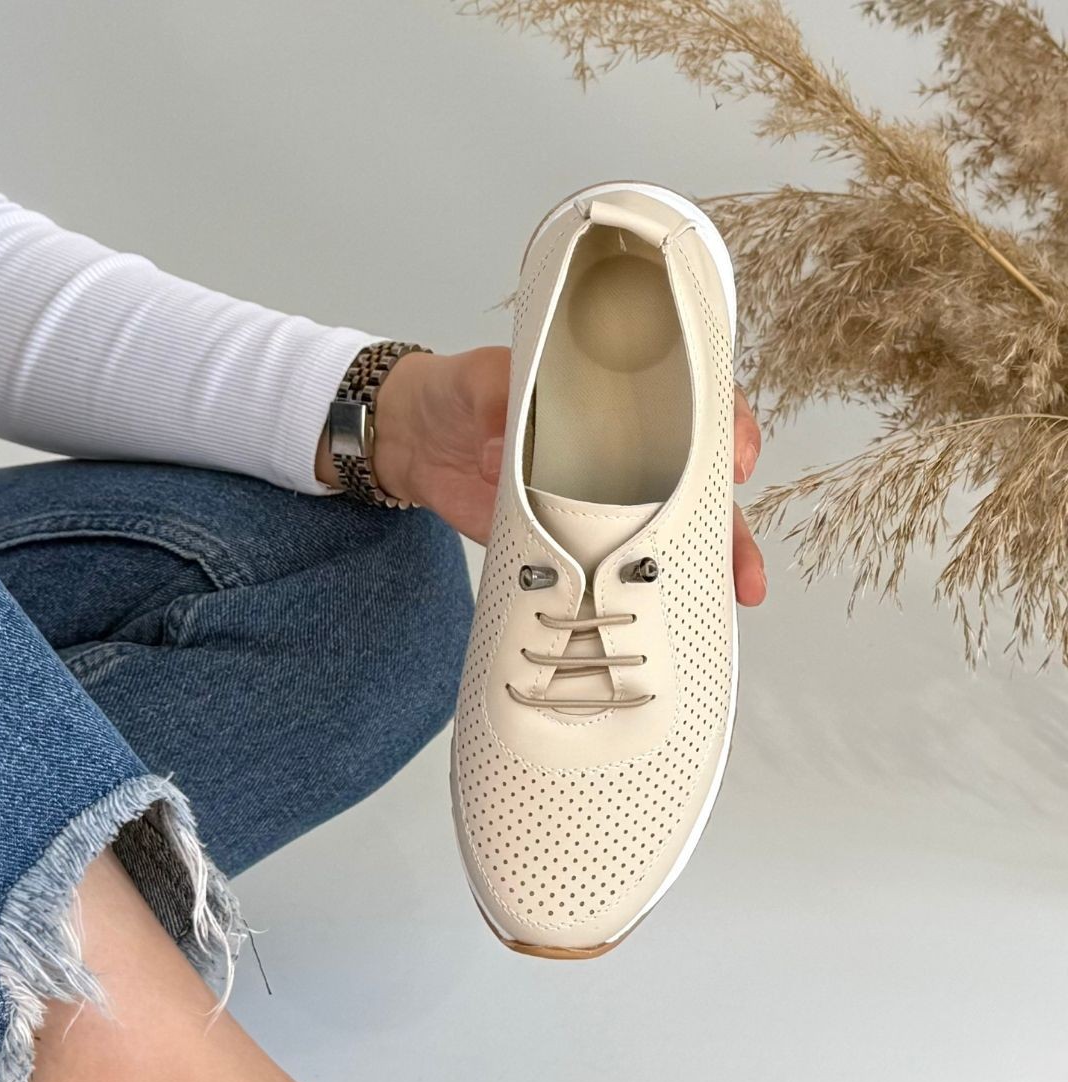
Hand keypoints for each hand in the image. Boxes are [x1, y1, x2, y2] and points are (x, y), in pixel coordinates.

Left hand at [342, 347, 768, 603]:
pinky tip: (661, 623)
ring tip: (729, 604)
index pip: (696, 407)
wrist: (416, 443)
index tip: (735, 462)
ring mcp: (603, 503)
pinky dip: (636, 599)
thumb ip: (508, 403)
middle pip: (698, 488)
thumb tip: (509, 446)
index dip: (728, 431)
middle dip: (732, 529)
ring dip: (703, 573)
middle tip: (744, 570)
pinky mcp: (572, 545)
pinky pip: (614, 573)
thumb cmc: (461, 394)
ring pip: (667, 538)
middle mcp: (626, 451)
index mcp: (619, 396)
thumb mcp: (488, 380)